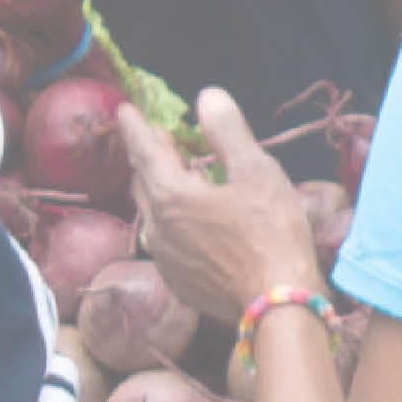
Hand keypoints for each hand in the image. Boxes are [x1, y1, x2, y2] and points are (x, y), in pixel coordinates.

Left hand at [133, 87, 333, 332]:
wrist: (277, 305)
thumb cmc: (271, 233)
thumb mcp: (257, 172)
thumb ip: (228, 131)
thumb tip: (207, 97)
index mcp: (171, 195)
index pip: (144, 150)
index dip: (134, 127)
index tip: (124, 109)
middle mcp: (157, 227)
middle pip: (143, 182)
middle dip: (148, 156)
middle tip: (158, 137)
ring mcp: (165, 259)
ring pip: (152, 213)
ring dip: (160, 189)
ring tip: (178, 175)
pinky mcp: (178, 282)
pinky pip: (166, 241)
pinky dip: (173, 221)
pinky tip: (193, 222)